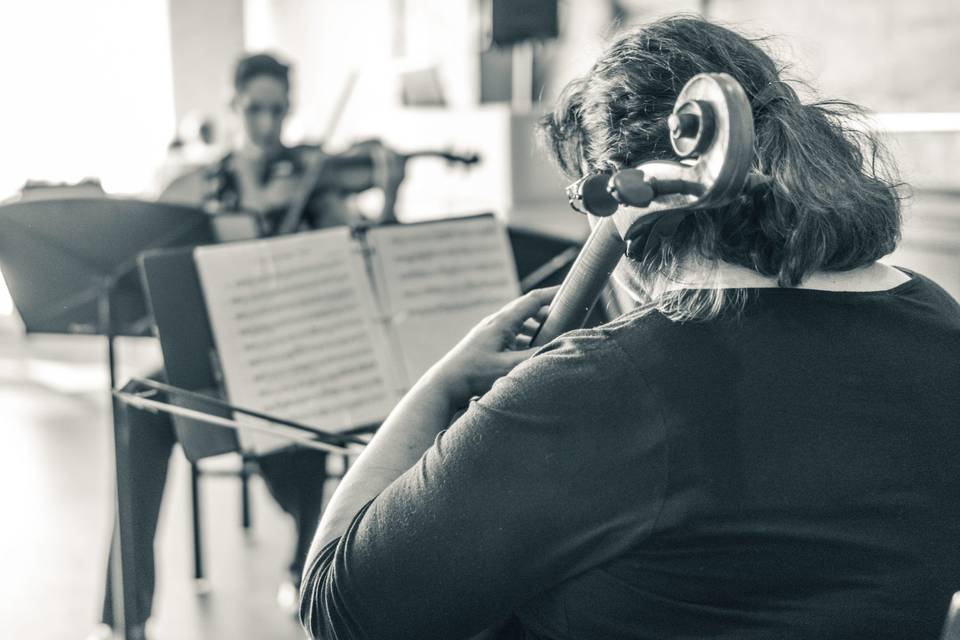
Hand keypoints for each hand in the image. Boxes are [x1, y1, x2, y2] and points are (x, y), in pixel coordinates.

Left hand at [428, 286, 558, 404]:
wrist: (445, 383)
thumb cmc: (474, 374)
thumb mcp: (508, 367)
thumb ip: (534, 357)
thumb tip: (557, 349)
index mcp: (502, 322)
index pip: (533, 300)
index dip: (553, 294)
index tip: (570, 292)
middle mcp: (495, 322)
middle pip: (527, 309)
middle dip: (548, 312)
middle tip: (566, 318)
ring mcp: (488, 331)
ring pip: (518, 322)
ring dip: (535, 327)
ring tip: (550, 337)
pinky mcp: (484, 342)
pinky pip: (510, 334)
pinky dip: (523, 338)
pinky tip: (528, 352)